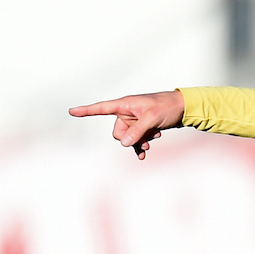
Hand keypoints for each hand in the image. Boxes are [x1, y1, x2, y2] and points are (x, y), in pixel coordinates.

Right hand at [69, 90, 185, 158]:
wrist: (183, 108)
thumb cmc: (167, 107)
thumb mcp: (152, 119)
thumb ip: (137, 131)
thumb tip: (124, 143)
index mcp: (126, 104)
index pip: (102, 108)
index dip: (86, 111)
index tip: (71, 111)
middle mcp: (127, 112)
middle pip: (117, 132)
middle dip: (128, 139)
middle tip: (145, 141)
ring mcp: (135, 120)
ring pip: (127, 138)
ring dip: (136, 143)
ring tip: (150, 144)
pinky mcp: (143, 127)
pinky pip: (135, 139)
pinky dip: (140, 144)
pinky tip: (148, 149)